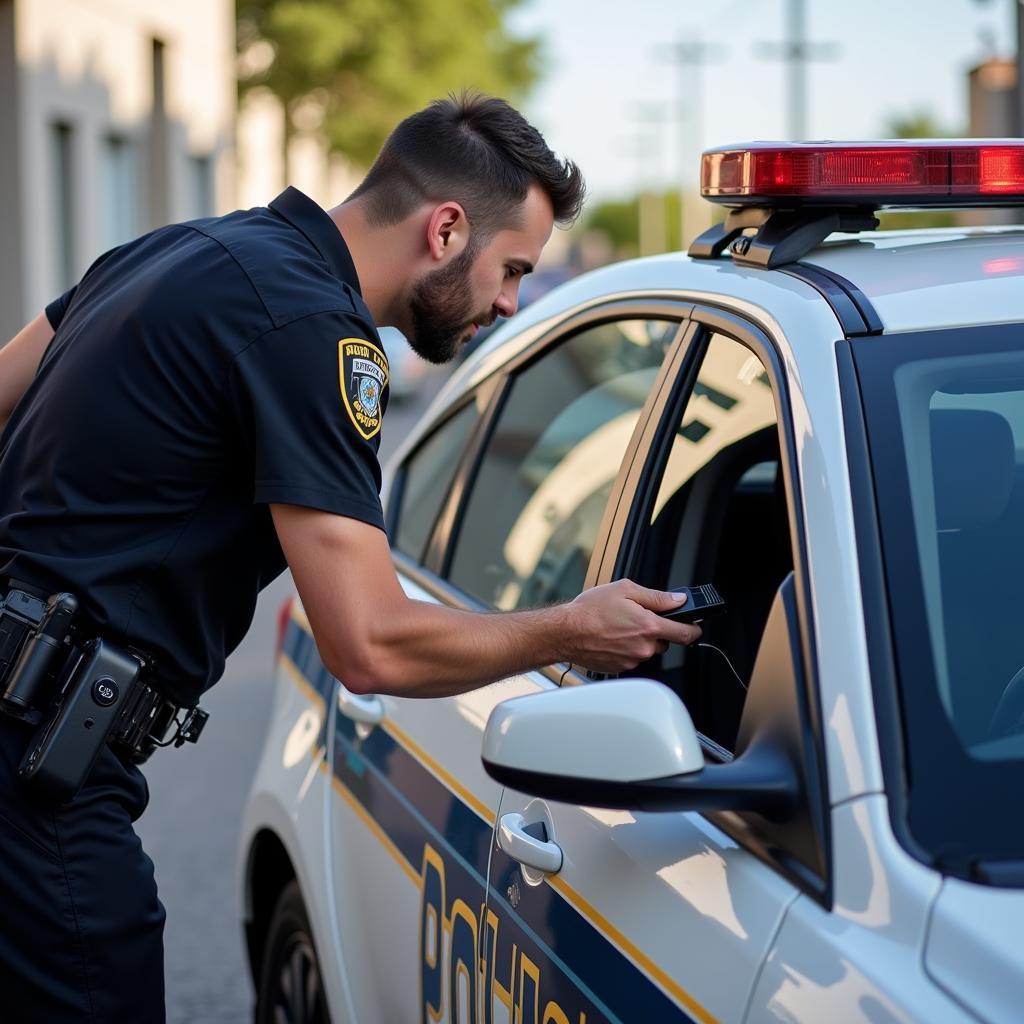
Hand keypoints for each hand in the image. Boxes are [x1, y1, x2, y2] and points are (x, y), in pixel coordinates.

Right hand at [564, 579, 701, 673]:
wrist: (565, 632)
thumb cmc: (590, 610)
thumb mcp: (625, 590)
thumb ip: (656, 597)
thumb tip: (677, 600)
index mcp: (649, 626)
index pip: (686, 634)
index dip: (693, 629)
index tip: (694, 626)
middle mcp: (643, 647)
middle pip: (665, 642)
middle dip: (657, 631)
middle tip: (638, 618)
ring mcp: (632, 660)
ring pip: (647, 650)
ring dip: (639, 640)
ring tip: (618, 627)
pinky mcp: (620, 668)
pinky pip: (631, 658)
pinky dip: (626, 649)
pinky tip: (611, 638)